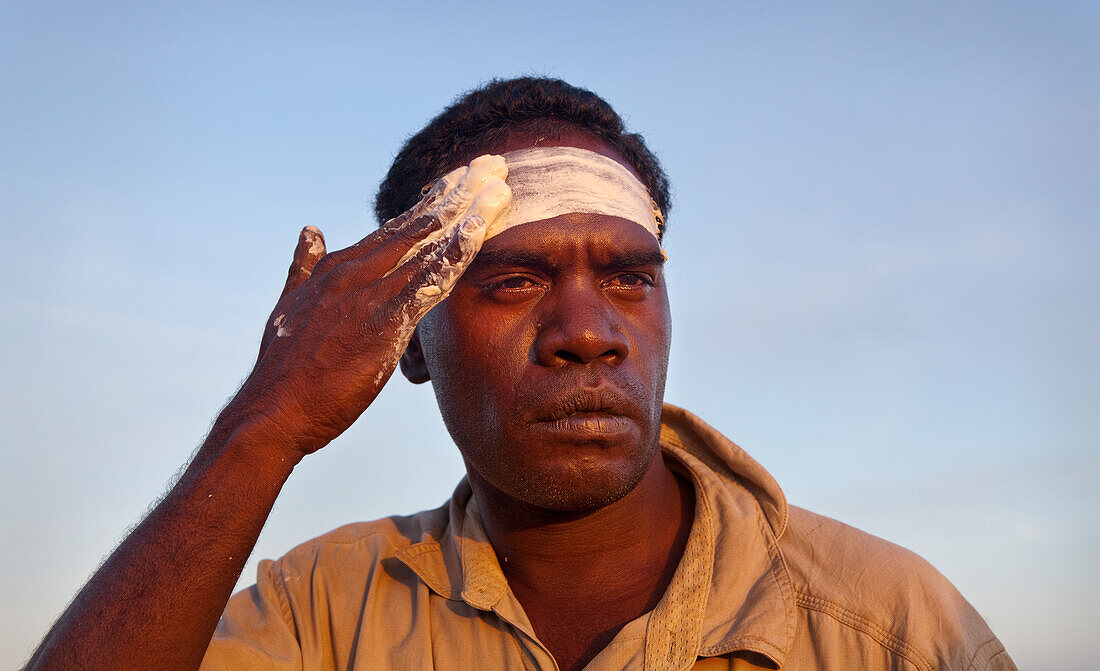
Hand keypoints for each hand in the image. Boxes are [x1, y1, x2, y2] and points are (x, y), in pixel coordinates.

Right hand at [226, 155, 510, 458]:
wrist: (272, 410)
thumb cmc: (283, 369)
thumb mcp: (290, 306)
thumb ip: (304, 266)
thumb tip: (310, 230)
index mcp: (340, 267)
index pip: (398, 227)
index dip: (434, 202)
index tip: (463, 178)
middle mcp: (358, 270)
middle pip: (420, 224)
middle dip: (460, 193)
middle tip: (494, 165)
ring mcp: (371, 293)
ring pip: (430, 243)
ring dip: (469, 213)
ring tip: (501, 186)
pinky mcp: (385, 320)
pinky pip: (430, 280)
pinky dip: (456, 253)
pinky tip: (480, 232)